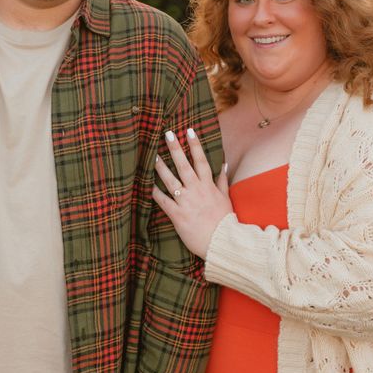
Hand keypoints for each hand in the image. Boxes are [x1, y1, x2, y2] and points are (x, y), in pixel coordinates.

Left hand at [152, 127, 231, 258]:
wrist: (222, 242)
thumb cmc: (224, 221)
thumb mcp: (226, 199)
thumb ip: (222, 181)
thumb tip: (224, 165)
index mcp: (208, 186)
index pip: (201, 161)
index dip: (195, 145)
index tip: (189, 131)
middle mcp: (196, 190)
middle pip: (184, 166)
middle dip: (176, 149)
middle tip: (167, 134)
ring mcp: (186, 201)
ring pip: (171, 180)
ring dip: (161, 167)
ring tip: (152, 155)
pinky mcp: (177, 214)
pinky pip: (163, 201)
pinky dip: (154, 192)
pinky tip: (146, 184)